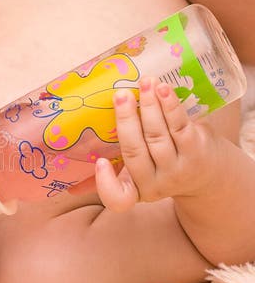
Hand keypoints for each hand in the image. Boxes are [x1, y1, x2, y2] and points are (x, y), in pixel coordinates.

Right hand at [94, 77, 223, 211]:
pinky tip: (163, 90)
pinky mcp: (196, 151)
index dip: (106, 184)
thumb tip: (72, 176)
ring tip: (145, 83)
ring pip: (157, 135)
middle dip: (127, 120)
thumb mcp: (138, 176)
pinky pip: (179, 126)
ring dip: (150, 106)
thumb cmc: (161, 167)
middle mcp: (155, 183)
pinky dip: (170, 106)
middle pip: (135, 151)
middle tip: (120, 95)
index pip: (118, 199)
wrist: (208, 175)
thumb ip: (111, 172)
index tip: (99, 162)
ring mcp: (177, 169)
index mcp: (135, 190)